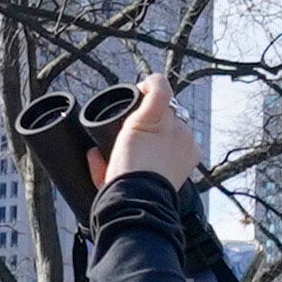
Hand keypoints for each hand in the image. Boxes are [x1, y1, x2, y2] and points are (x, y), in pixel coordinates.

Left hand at [108, 73, 203, 189]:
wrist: (140, 198)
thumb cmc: (136, 196)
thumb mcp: (130, 181)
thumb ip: (108, 168)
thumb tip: (93, 155)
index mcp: (188, 154)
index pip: (176, 131)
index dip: (159, 130)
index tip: (140, 137)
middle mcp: (185, 137)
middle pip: (170, 116)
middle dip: (152, 117)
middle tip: (132, 127)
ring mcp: (172, 126)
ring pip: (163, 103)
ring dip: (147, 102)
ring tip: (132, 109)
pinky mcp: (154, 117)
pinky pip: (159, 88)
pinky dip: (151, 83)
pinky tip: (139, 87)